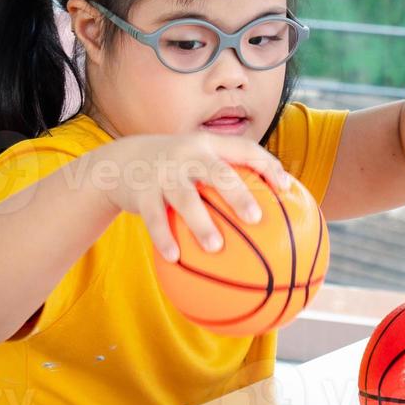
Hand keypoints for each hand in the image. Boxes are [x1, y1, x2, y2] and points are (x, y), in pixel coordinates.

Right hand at [93, 133, 292, 261]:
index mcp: (207, 146)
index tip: (286, 187)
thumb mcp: (195, 161)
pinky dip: (163, 237)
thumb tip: (266, 213)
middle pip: (217, 172)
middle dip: (238, 194)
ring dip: (200, 223)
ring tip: (216, 247)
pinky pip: (154, 218)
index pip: (244, 149)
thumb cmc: (172, 169)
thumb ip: (225, 178)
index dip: (267, 165)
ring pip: (185, 198)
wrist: (119, 163)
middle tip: (255, 218)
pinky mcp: (141, 191)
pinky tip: (174, 258)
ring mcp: (163, 172)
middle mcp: (187, 155)